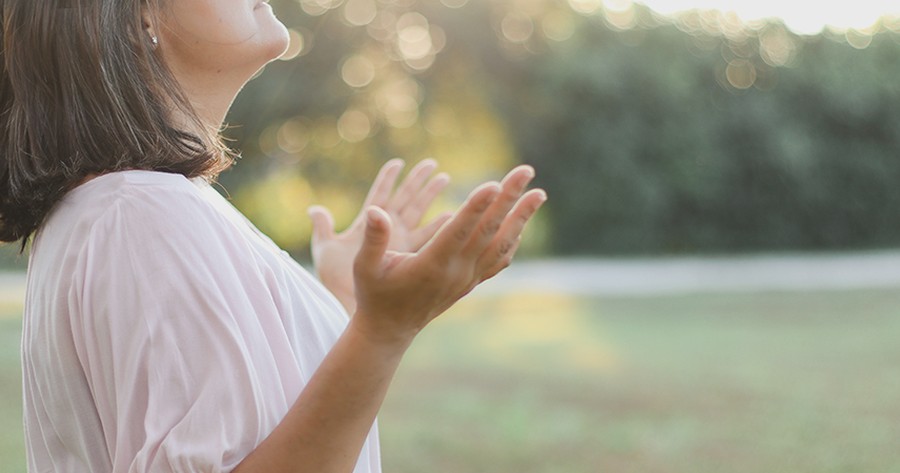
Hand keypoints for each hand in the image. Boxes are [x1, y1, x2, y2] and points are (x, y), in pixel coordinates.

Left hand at [308, 159, 450, 313]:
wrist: (347, 308)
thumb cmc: (334, 282)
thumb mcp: (325, 250)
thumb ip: (323, 228)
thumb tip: (314, 208)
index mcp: (367, 225)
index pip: (379, 195)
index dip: (388, 179)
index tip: (398, 162)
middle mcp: (386, 231)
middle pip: (404, 199)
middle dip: (418, 181)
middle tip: (433, 164)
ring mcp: (399, 244)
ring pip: (418, 213)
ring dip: (431, 196)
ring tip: (445, 178)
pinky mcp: (408, 258)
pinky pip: (427, 238)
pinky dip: (440, 226)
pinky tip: (453, 215)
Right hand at [349, 165, 546, 345]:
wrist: (390, 329)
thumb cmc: (375, 294)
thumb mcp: (365, 266)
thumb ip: (373, 238)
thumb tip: (375, 210)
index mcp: (431, 264)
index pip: (459, 231)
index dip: (476, 207)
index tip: (494, 184)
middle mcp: (456, 271)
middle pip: (488, 230)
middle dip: (508, 198)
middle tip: (526, 170)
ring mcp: (468, 278)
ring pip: (501, 244)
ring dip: (521, 217)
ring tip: (539, 193)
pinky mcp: (471, 282)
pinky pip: (499, 259)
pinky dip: (514, 239)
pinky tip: (522, 223)